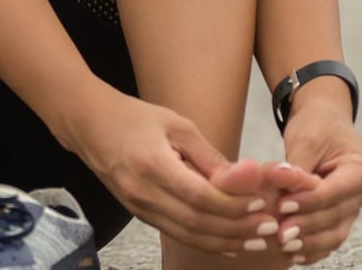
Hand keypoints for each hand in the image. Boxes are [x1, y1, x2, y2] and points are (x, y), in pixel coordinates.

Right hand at [60, 85, 283, 254]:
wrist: (90, 126)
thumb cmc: (134, 118)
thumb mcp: (176, 124)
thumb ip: (208, 156)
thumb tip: (244, 177)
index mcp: (152, 166)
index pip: (200, 196)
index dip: (234, 204)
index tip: (263, 202)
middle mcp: (143, 193)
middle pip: (198, 222)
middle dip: (238, 228)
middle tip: (271, 227)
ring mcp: (139, 208)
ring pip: (189, 235)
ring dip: (227, 240)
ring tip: (259, 239)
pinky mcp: (141, 214)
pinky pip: (178, 233)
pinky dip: (207, 241)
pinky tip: (231, 243)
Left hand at [267, 108, 361, 264]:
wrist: (323, 123)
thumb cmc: (316, 126)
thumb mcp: (306, 139)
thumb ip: (296, 167)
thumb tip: (280, 184)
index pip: (335, 192)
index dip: (308, 201)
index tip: (282, 206)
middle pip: (335, 215)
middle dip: (306, 225)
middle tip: (279, 233)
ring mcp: (354, 208)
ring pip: (335, 233)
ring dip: (310, 242)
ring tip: (284, 246)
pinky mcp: (341, 218)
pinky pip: (329, 238)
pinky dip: (312, 248)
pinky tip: (293, 254)